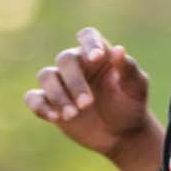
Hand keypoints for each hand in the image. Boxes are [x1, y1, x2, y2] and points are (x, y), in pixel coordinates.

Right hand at [27, 28, 161, 170]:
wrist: (120, 134)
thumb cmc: (130, 105)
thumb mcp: (136, 89)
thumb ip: (129, 69)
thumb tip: (118, 50)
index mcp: (97, 55)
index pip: (88, 36)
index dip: (89, 43)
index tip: (96, 58)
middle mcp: (77, 65)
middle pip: (65, 60)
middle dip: (74, 82)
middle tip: (87, 104)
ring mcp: (61, 83)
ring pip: (47, 76)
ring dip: (57, 95)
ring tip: (72, 115)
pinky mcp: (49, 102)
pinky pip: (34, 98)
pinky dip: (40, 106)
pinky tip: (54, 118)